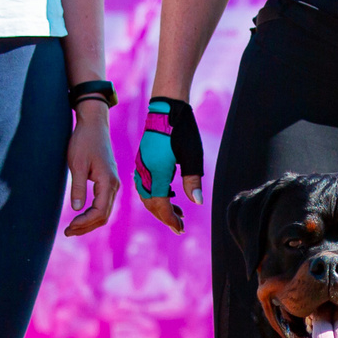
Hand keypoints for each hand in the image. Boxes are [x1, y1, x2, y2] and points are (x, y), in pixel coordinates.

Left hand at [64, 103, 116, 235]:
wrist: (94, 124)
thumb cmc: (84, 141)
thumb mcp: (77, 164)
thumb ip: (77, 187)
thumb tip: (76, 209)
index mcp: (108, 182)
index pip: (99, 212)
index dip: (84, 223)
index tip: (68, 227)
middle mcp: (114, 184)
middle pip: (104, 215)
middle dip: (86, 226)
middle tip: (67, 232)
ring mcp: (113, 183)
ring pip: (104, 211)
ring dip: (89, 222)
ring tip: (72, 228)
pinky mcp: (108, 180)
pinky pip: (103, 203)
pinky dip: (93, 213)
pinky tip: (81, 215)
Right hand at [133, 96, 203, 231]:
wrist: (165, 109)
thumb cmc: (181, 130)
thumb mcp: (192, 155)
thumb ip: (192, 180)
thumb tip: (196, 203)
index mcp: (156, 172)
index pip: (160, 204)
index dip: (170, 219)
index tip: (180, 228)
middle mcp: (144, 172)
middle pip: (151, 203)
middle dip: (165, 217)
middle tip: (179, 228)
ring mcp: (141, 167)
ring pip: (147, 195)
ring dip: (161, 207)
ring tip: (177, 214)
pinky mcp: (142, 162)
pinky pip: (145, 185)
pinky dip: (156, 195)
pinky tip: (169, 196)